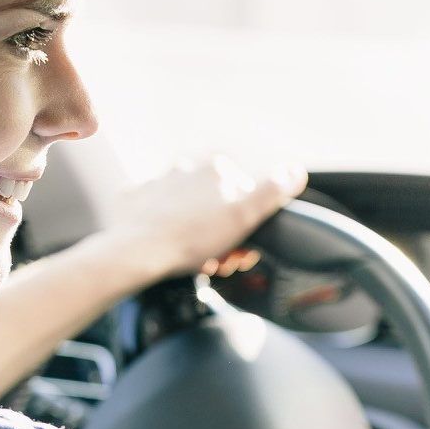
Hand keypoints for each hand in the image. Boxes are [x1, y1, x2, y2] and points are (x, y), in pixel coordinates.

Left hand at [101, 154, 308, 285]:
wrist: (137, 251)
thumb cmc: (191, 236)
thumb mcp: (243, 216)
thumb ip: (271, 192)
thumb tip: (295, 170)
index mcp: (214, 167)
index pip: (242, 195)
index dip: (246, 225)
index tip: (242, 250)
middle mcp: (184, 168)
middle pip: (214, 204)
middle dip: (222, 234)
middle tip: (220, 261)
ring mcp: (156, 183)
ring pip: (186, 210)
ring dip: (196, 235)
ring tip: (196, 260)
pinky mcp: (134, 199)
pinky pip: (154, 213)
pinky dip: (163, 229)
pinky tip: (167, 246)